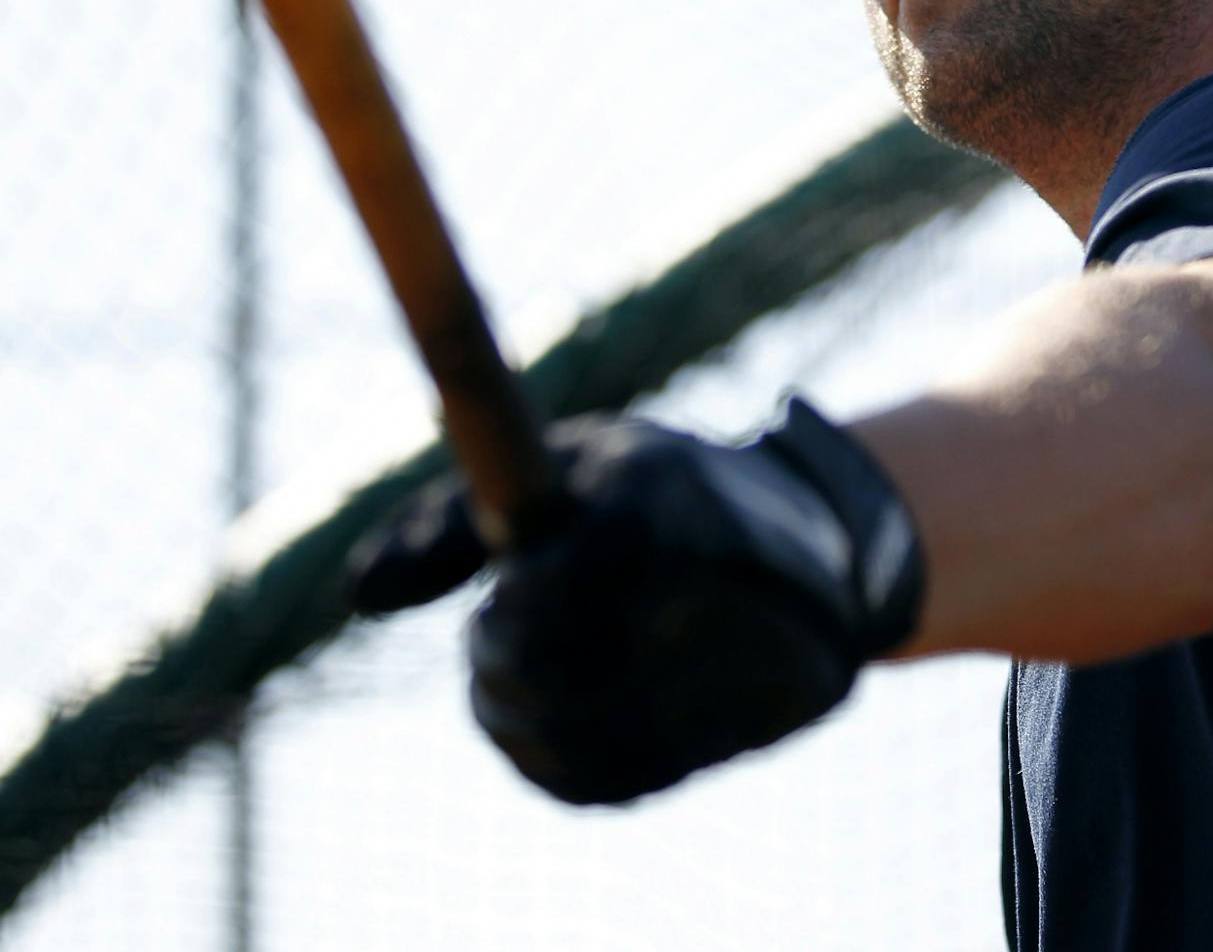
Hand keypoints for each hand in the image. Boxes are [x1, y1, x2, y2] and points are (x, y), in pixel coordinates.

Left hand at [345, 399, 923, 804]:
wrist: (821, 548)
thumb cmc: (661, 492)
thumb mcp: (568, 463)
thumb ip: (450, 519)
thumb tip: (360, 595)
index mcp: (664, 498)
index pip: (554, 588)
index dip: (512, 609)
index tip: (500, 596)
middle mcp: (706, 589)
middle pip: (551, 671)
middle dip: (498, 660)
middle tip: (494, 632)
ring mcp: (726, 675)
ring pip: (566, 735)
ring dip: (511, 710)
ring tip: (514, 667)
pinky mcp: (729, 739)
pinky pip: (597, 779)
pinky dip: (546, 757)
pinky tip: (542, 714)